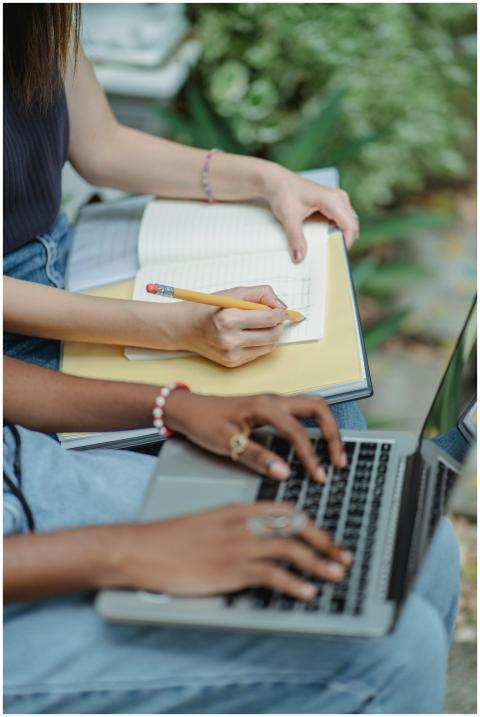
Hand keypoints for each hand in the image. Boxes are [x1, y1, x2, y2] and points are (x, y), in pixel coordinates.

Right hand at [116, 502, 351, 598]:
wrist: (142, 548)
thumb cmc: (171, 539)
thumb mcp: (209, 523)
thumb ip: (236, 527)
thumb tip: (260, 542)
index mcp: (238, 509)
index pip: (286, 511)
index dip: (311, 525)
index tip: (326, 539)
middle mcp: (242, 523)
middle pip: (295, 527)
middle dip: (324, 542)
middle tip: (342, 557)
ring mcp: (237, 546)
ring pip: (289, 550)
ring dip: (318, 563)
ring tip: (335, 575)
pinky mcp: (229, 570)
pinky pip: (271, 575)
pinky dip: (294, 584)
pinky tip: (306, 593)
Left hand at [164, 391, 345, 481]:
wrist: (187, 409)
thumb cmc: (203, 423)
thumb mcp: (226, 443)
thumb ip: (256, 457)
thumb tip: (284, 472)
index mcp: (264, 406)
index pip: (298, 432)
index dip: (311, 456)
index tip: (319, 476)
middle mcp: (274, 400)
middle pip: (318, 408)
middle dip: (334, 434)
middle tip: (340, 461)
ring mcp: (274, 402)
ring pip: (313, 407)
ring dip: (328, 428)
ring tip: (335, 455)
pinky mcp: (272, 408)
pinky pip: (302, 413)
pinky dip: (316, 427)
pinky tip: (317, 446)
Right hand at [169, 285, 287, 367]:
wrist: (184, 328)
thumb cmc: (208, 308)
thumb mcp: (233, 293)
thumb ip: (260, 294)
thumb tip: (282, 306)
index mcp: (229, 319)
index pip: (269, 318)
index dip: (280, 313)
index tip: (281, 310)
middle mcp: (230, 340)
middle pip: (272, 335)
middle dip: (278, 325)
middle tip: (274, 317)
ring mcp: (231, 354)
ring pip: (269, 347)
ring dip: (271, 335)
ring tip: (261, 325)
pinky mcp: (232, 363)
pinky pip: (258, 354)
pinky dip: (260, 343)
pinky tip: (250, 335)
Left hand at [263, 164, 359, 261]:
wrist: (277, 181)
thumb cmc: (284, 194)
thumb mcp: (288, 218)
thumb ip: (295, 238)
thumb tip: (299, 258)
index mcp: (332, 200)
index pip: (349, 226)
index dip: (346, 243)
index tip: (336, 257)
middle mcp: (339, 198)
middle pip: (352, 225)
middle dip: (344, 241)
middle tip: (331, 257)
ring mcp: (338, 199)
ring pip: (349, 223)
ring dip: (341, 236)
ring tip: (328, 249)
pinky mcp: (334, 202)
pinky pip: (343, 220)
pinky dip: (337, 231)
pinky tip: (325, 239)